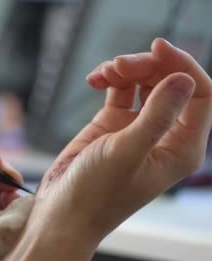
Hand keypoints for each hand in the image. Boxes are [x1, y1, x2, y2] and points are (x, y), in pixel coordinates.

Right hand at [33, 38, 211, 239]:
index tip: (157, 47)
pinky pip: (121, 89)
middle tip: (119, 65)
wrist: (62, 213)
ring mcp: (138, 127)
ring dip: (127, 69)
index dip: (183, 66)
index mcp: (183, 147)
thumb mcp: (127, 153)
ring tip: (103, 72)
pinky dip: (109, 78)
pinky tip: (94, 79)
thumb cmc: (96, 194)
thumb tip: (183, 78)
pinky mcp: (113, 123)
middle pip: (171, 81)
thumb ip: (157, 116)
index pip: (201, 94)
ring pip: (146, 81)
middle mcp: (166, 134)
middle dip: (148, 65)